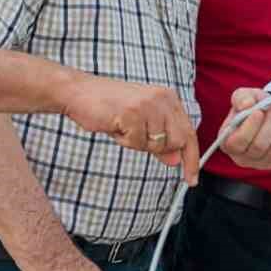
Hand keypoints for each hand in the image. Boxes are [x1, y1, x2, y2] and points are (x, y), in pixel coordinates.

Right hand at [62, 76, 199, 182]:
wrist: (79, 91)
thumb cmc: (108, 106)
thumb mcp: (140, 122)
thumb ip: (159, 140)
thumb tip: (175, 160)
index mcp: (167, 97)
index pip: (189, 132)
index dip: (191, 158)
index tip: (191, 179)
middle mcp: (162, 98)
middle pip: (176, 141)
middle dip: (157, 148)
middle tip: (135, 136)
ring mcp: (148, 105)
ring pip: (156, 145)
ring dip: (137, 143)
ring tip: (123, 126)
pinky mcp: (133, 113)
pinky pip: (137, 143)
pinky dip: (124, 141)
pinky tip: (115, 125)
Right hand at [219, 88, 270, 169]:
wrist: (266, 116)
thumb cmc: (250, 108)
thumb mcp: (242, 98)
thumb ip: (241, 98)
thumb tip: (248, 104)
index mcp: (230, 144)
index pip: (238, 142)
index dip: (250, 127)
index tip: (259, 111)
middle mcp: (246, 158)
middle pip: (260, 146)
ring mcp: (266, 163)